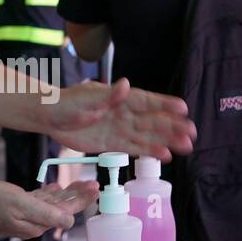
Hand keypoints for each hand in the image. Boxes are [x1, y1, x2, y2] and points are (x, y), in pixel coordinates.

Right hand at [0, 179, 97, 238]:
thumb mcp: (21, 204)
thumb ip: (46, 213)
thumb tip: (69, 221)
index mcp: (37, 224)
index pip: (67, 212)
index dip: (82, 200)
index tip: (94, 188)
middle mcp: (34, 222)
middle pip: (63, 208)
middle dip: (79, 196)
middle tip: (93, 183)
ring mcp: (26, 215)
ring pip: (52, 203)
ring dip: (68, 194)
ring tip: (81, 184)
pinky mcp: (18, 207)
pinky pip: (39, 201)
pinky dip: (50, 194)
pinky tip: (56, 188)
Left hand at [44, 79, 194, 160]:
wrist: (49, 116)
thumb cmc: (66, 102)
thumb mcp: (85, 98)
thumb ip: (108, 95)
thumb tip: (126, 84)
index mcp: (120, 98)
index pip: (147, 101)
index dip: (165, 105)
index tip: (183, 109)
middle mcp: (124, 113)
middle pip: (153, 120)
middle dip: (173, 126)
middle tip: (192, 133)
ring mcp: (120, 128)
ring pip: (148, 136)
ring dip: (167, 141)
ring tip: (186, 147)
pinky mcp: (112, 143)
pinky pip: (134, 148)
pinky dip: (150, 151)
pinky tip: (165, 156)